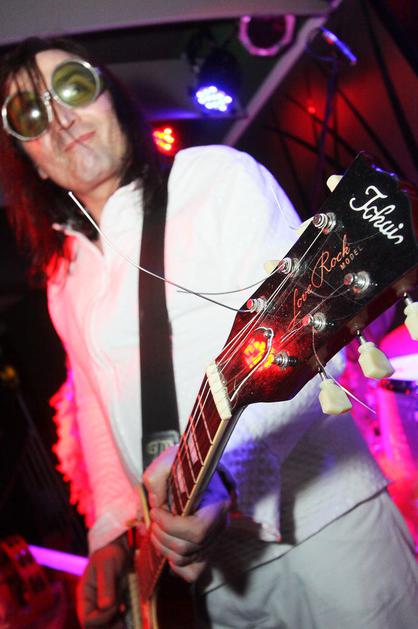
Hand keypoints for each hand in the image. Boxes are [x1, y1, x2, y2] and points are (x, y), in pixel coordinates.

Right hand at [76, 534, 129, 627]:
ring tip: (126, 616)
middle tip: (123, 618)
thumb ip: (106, 585)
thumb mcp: (107, 566)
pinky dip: (120, 622)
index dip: (103, 618)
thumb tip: (105, 606)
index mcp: (85, 597)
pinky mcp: (110, 607)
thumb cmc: (109, 554)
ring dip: (115, 626)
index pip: (88, 621)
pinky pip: (113, 622)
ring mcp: (100, 608)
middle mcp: (91, 606)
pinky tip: (127, 613)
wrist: (117, 549)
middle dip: (110, 626)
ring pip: (104, 627)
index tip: (117, 606)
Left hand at [142, 446, 230, 581]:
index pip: (196, 530)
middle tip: (153, 518)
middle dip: (161, 535)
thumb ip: (157, 479)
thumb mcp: (167, 461)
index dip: (169, 525)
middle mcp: (221, 523)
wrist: (195, 466)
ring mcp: (214, 537)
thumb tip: (156, 504)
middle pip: (188, 547)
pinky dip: (176, 564)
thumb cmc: (182, 462)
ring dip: (163, 547)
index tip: (155, 510)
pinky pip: (193, 571)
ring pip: (186, 559)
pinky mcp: (206, 547)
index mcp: (218, 501)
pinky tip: (167, 545)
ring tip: (155, 528)